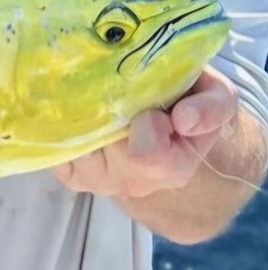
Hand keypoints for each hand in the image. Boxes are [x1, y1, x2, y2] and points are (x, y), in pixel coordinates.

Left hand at [53, 68, 237, 199]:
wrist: (168, 120)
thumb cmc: (190, 103)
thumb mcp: (216, 97)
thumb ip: (210, 110)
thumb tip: (184, 120)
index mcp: (171, 168)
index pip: (148, 157)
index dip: (147, 126)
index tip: (152, 106)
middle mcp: (131, 181)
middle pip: (104, 144)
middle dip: (105, 109)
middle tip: (114, 87)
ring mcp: (97, 178)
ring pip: (74, 144)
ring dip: (77, 115)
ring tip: (92, 92)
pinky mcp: (70, 171)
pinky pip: (54, 151)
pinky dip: (56, 127)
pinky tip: (69, 106)